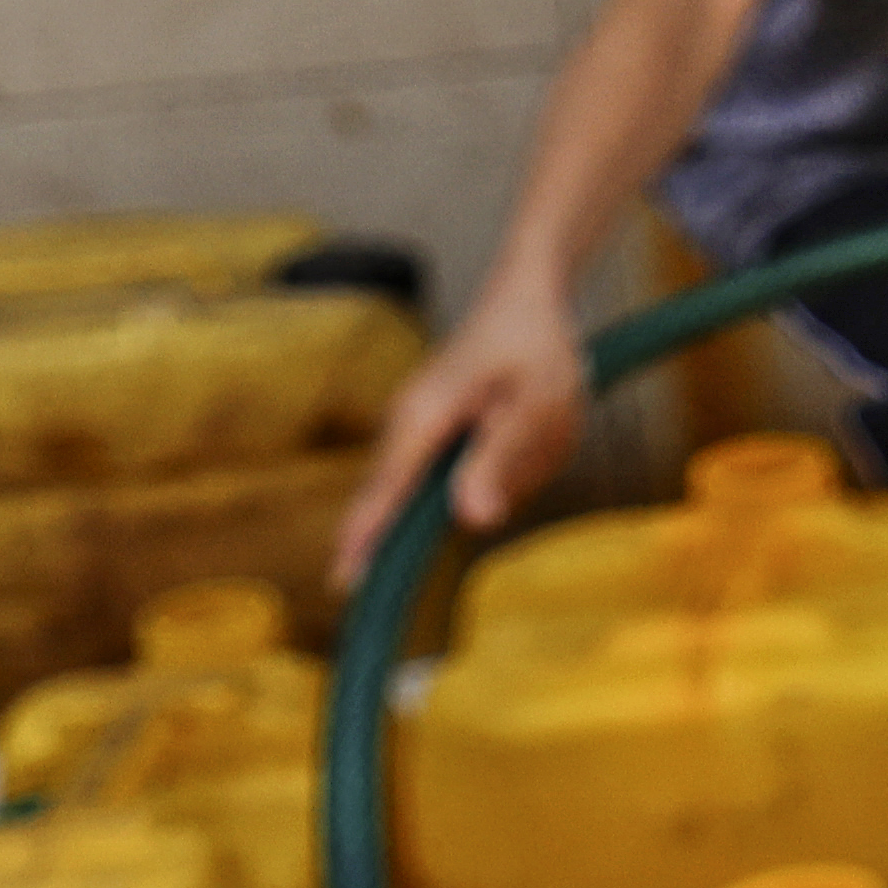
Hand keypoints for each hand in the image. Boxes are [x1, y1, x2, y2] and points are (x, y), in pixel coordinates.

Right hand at [336, 292, 590, 587]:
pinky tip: (535, 431)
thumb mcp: (537, 405)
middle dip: (460, 506)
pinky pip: (463, 474)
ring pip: (448, 491)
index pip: (385, 494)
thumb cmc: (536, 349)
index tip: (344, 584)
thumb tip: (472, 520)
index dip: (365, 541)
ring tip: (543, 426)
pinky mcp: (433, 437)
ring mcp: (415, 431)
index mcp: (423, 419)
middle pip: (408, 501)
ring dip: (505, 474)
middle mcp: (405, 426)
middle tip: (475, 493)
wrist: (527, 303)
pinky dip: (507, 465)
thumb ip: (501, 460)